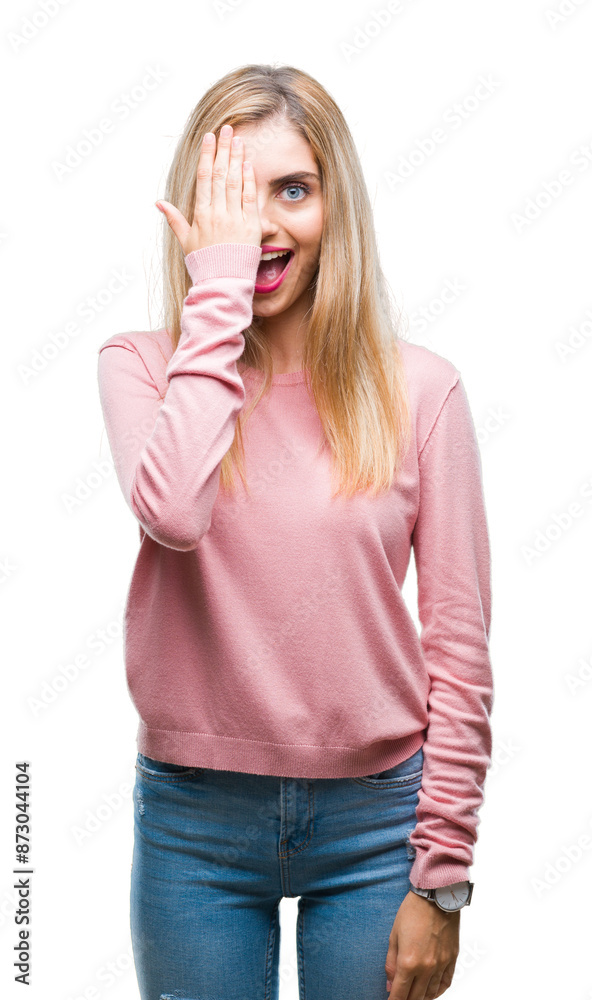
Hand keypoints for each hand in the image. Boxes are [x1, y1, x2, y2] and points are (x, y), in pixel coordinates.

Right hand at [156, 123, 261, 254]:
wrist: (221, 283)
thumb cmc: (203, 263)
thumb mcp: (185, 241)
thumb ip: (174, 219)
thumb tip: (159, 203)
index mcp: (200, 214)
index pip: (203, 178)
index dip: (206, 155)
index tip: (209, 138)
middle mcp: (217, 213)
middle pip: (219, 174)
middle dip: (223, 149)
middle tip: (226, 129)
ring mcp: (234, 218)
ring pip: (234, 182)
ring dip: (236, 159)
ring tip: (238, 140)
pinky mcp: (250, 227)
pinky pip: (249, 199)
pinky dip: (249, 181)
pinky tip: (248, 165)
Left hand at [385, 891, 458, 999]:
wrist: (436, 896)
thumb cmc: (412, 911)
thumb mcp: (394, 935)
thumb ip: (391, 963)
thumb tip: (390, 985)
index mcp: (408, 962)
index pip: (400, 994)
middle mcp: (426, 967)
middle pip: (415, 997)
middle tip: (400, 997)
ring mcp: (441, 964)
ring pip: (431, 994)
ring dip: (421, 998)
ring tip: (414, 996)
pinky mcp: (452, 959)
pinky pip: (446, 983)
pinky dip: (438, 992)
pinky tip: (431, 992)